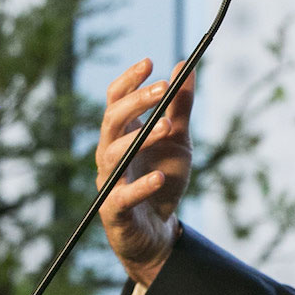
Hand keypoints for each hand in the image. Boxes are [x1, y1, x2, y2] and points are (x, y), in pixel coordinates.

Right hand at [96, 58, 194, 286]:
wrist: (160, 233)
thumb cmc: (163, 181)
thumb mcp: (179, 140)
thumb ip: (180, 107)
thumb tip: (186, 66)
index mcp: (121, 134)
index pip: (114, 99)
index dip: (129, 80)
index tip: (150, 62)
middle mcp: (109, 154)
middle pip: (111, 120)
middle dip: (136, 102)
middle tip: (163, 88)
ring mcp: (109, 182)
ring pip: (113, 155)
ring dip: (141, 138)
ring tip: (167, 127)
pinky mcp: (114, 212)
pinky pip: (122, 197)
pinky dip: (140, 186)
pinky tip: (159, 176)